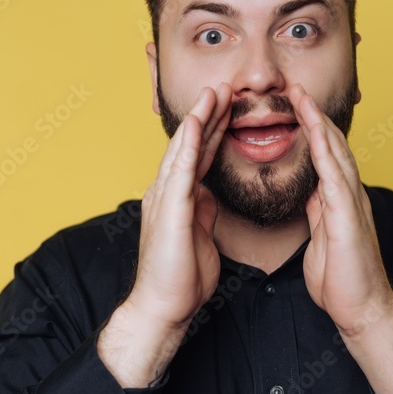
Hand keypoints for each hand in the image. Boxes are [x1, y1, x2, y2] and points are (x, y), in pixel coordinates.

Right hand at [126, 83, 232, 329]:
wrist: (164, 306)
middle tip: (223, 86)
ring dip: (198, 118)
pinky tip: (195, 123)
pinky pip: (179, 170)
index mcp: (179, 197)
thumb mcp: (199, 235)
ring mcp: (164, 198)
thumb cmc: (181, 277)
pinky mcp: (168, 209)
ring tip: (212, 92)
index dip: (213, 129)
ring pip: (183, 149)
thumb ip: (202, 211)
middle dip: (207, 114)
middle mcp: (167, 191)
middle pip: (191, 144)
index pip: (198, 155)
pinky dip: (187, 144)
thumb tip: (209, 196)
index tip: (228, 106)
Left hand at [290, 84, 392, 335]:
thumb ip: (319, 214)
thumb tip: (312, 195)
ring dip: (318, 122)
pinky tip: (314, 130)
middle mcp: (349, 195)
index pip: (325, 155)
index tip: (294, 107)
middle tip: (295, 87)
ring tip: (301, 96)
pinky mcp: (348, 216)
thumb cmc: (342, 280)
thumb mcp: (323, 238)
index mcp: (339, 200)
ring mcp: (352, 203)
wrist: (362, 310)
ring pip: (335, 151)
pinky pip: (334, 175)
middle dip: (313, 114)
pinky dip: (324, 149)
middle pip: (331, 144)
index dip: (311, 129)